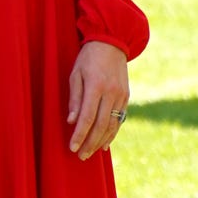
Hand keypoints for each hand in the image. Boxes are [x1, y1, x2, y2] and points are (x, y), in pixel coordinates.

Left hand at [67, 41, 128, 159]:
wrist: (111, 42)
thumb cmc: (88, 57)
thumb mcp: (75, 73)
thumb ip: (74, 97)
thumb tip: (71, 121)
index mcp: (95, 86)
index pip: (87, 117)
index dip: (80, 135)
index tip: (72, 147)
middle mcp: (110, 93)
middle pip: (100, 125)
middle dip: (90, 143)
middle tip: (81, 155)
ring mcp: (121, 96)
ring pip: (112, 126)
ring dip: (101, 141)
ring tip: (90, 152)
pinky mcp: (126, 97)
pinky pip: (119, 120)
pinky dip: (112, 133)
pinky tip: (104, 143)